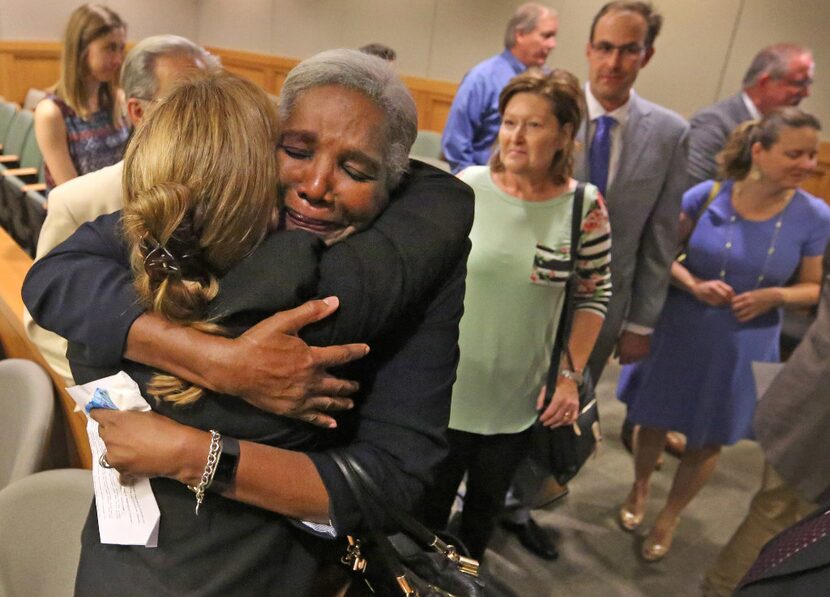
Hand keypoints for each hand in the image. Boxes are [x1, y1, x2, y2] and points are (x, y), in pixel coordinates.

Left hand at [91, 409, 202, 482]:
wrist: (178, 451)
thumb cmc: (166, 429)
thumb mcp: (146, 415)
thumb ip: (129, 417)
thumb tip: (123, 419)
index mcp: (115, 420)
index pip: (96, 414)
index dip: (102, 414)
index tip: (107, 416)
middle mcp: (110, 437)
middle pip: (103, 432)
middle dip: (112, 432)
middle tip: (128, 434)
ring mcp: (113, 456)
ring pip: (109, 451)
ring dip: (118, 450)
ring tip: (135, 451)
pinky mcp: (121, 471)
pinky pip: (118, 469)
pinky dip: (125, 468)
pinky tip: (136, 466)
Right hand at [210, 297, 369, 427]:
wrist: (234, 369)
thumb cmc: (257, 343)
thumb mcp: (283, 321)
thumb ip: (310, 312)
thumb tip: (335, 301)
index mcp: (311, 359)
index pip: (342, 355)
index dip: (356, 351)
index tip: (366, 350)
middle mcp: (310, 381)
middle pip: (338, 384)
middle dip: (350, 385)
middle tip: (357, 385)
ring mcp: (300, 398)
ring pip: (328, 402)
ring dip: (341, 402)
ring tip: (350, 403)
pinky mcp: (289, 410)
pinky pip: (311, 417)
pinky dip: (323, 420)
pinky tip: (332, 424)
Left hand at [537, 380, 579, 427]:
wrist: (570, 379)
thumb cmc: (557, 383)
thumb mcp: (546, 388)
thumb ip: (541, 398)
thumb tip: (538, 408)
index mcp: (558, 398)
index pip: (550, 412)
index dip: (545, 417)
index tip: (541, 420)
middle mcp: (566, 403)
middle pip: (557, 417)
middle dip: (550, 422)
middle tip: (545, 424)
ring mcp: (573, 406)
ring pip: (565, 419)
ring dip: (558, 424)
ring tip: (552, 426)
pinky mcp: (577, 406)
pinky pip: (573, 418)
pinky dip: (568, 423)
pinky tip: (563, 423)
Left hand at [616, 331, 650, 363]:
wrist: (638, 329)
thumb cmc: (626, 334)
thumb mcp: (619, 343)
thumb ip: (617, 351)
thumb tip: (615, 358)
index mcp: (624, 354)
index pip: (622, 362)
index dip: (621, 360)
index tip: (621, 359)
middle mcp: (632, 357)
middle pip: (629, 362)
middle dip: (627, 359)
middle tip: (627, 355)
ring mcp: (639, 355)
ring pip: (635, 359)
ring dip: (634, 357)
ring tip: (633, 350)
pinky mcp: (646, 353)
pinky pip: (642, 356)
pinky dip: (640, 354)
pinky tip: (638, 348)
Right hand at [691, 279, 734, 305]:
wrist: (696, 286)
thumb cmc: (709, 285)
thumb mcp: (717, 283)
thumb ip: (725, 288)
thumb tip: (734, 296)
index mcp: (717, 282)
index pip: (729, 290)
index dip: (733, 295)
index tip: (734, 299)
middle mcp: (713, 286)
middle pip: (725, 295)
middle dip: (729, 301)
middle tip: (730, 304)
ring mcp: (708, 292)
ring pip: (720, 300)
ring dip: (724, 304)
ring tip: (725, 305)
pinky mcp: (704, 297)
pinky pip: (714, 304)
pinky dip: (718, 306)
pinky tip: (719, 305)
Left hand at [731, 287, 782, 321]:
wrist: (774, 296)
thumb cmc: (763, 293)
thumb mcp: (752, 292)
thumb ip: (744, 296)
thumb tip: (735, 300)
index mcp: (747, 295)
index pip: (733, 300)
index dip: (731, 303)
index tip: (733, 304)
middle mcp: (748, 301)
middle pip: (734, 307)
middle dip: (733, 309)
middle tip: (734, 310)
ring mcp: (752, 308)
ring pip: (738, 314)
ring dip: (736, 315)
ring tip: (737, 315)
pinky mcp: (756, 313)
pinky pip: (745, 318)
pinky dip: (741, 319)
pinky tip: (741, 319)